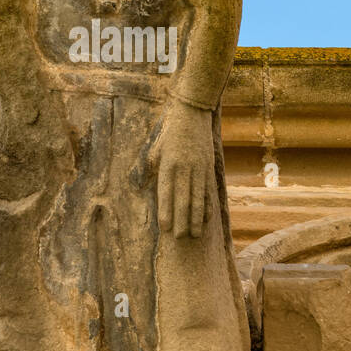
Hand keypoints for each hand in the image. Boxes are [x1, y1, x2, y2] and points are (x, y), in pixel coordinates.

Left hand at [150, 100, 213, 238]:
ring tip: (194, 235)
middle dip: (181, 220)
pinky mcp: (208, 166)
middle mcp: (184, 168)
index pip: (166, 193)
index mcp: (168, 164)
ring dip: (195, 218)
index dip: (166, 211)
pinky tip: (206, 219)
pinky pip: (208, 190)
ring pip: (197, 198)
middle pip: (183, 199)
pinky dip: (207, 206)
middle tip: (179, 239)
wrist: (192, 112)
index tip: (165, 228)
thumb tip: (143, 186)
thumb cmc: (170, 132)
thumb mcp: (156, 147)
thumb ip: (150, 167)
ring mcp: (198, 168)